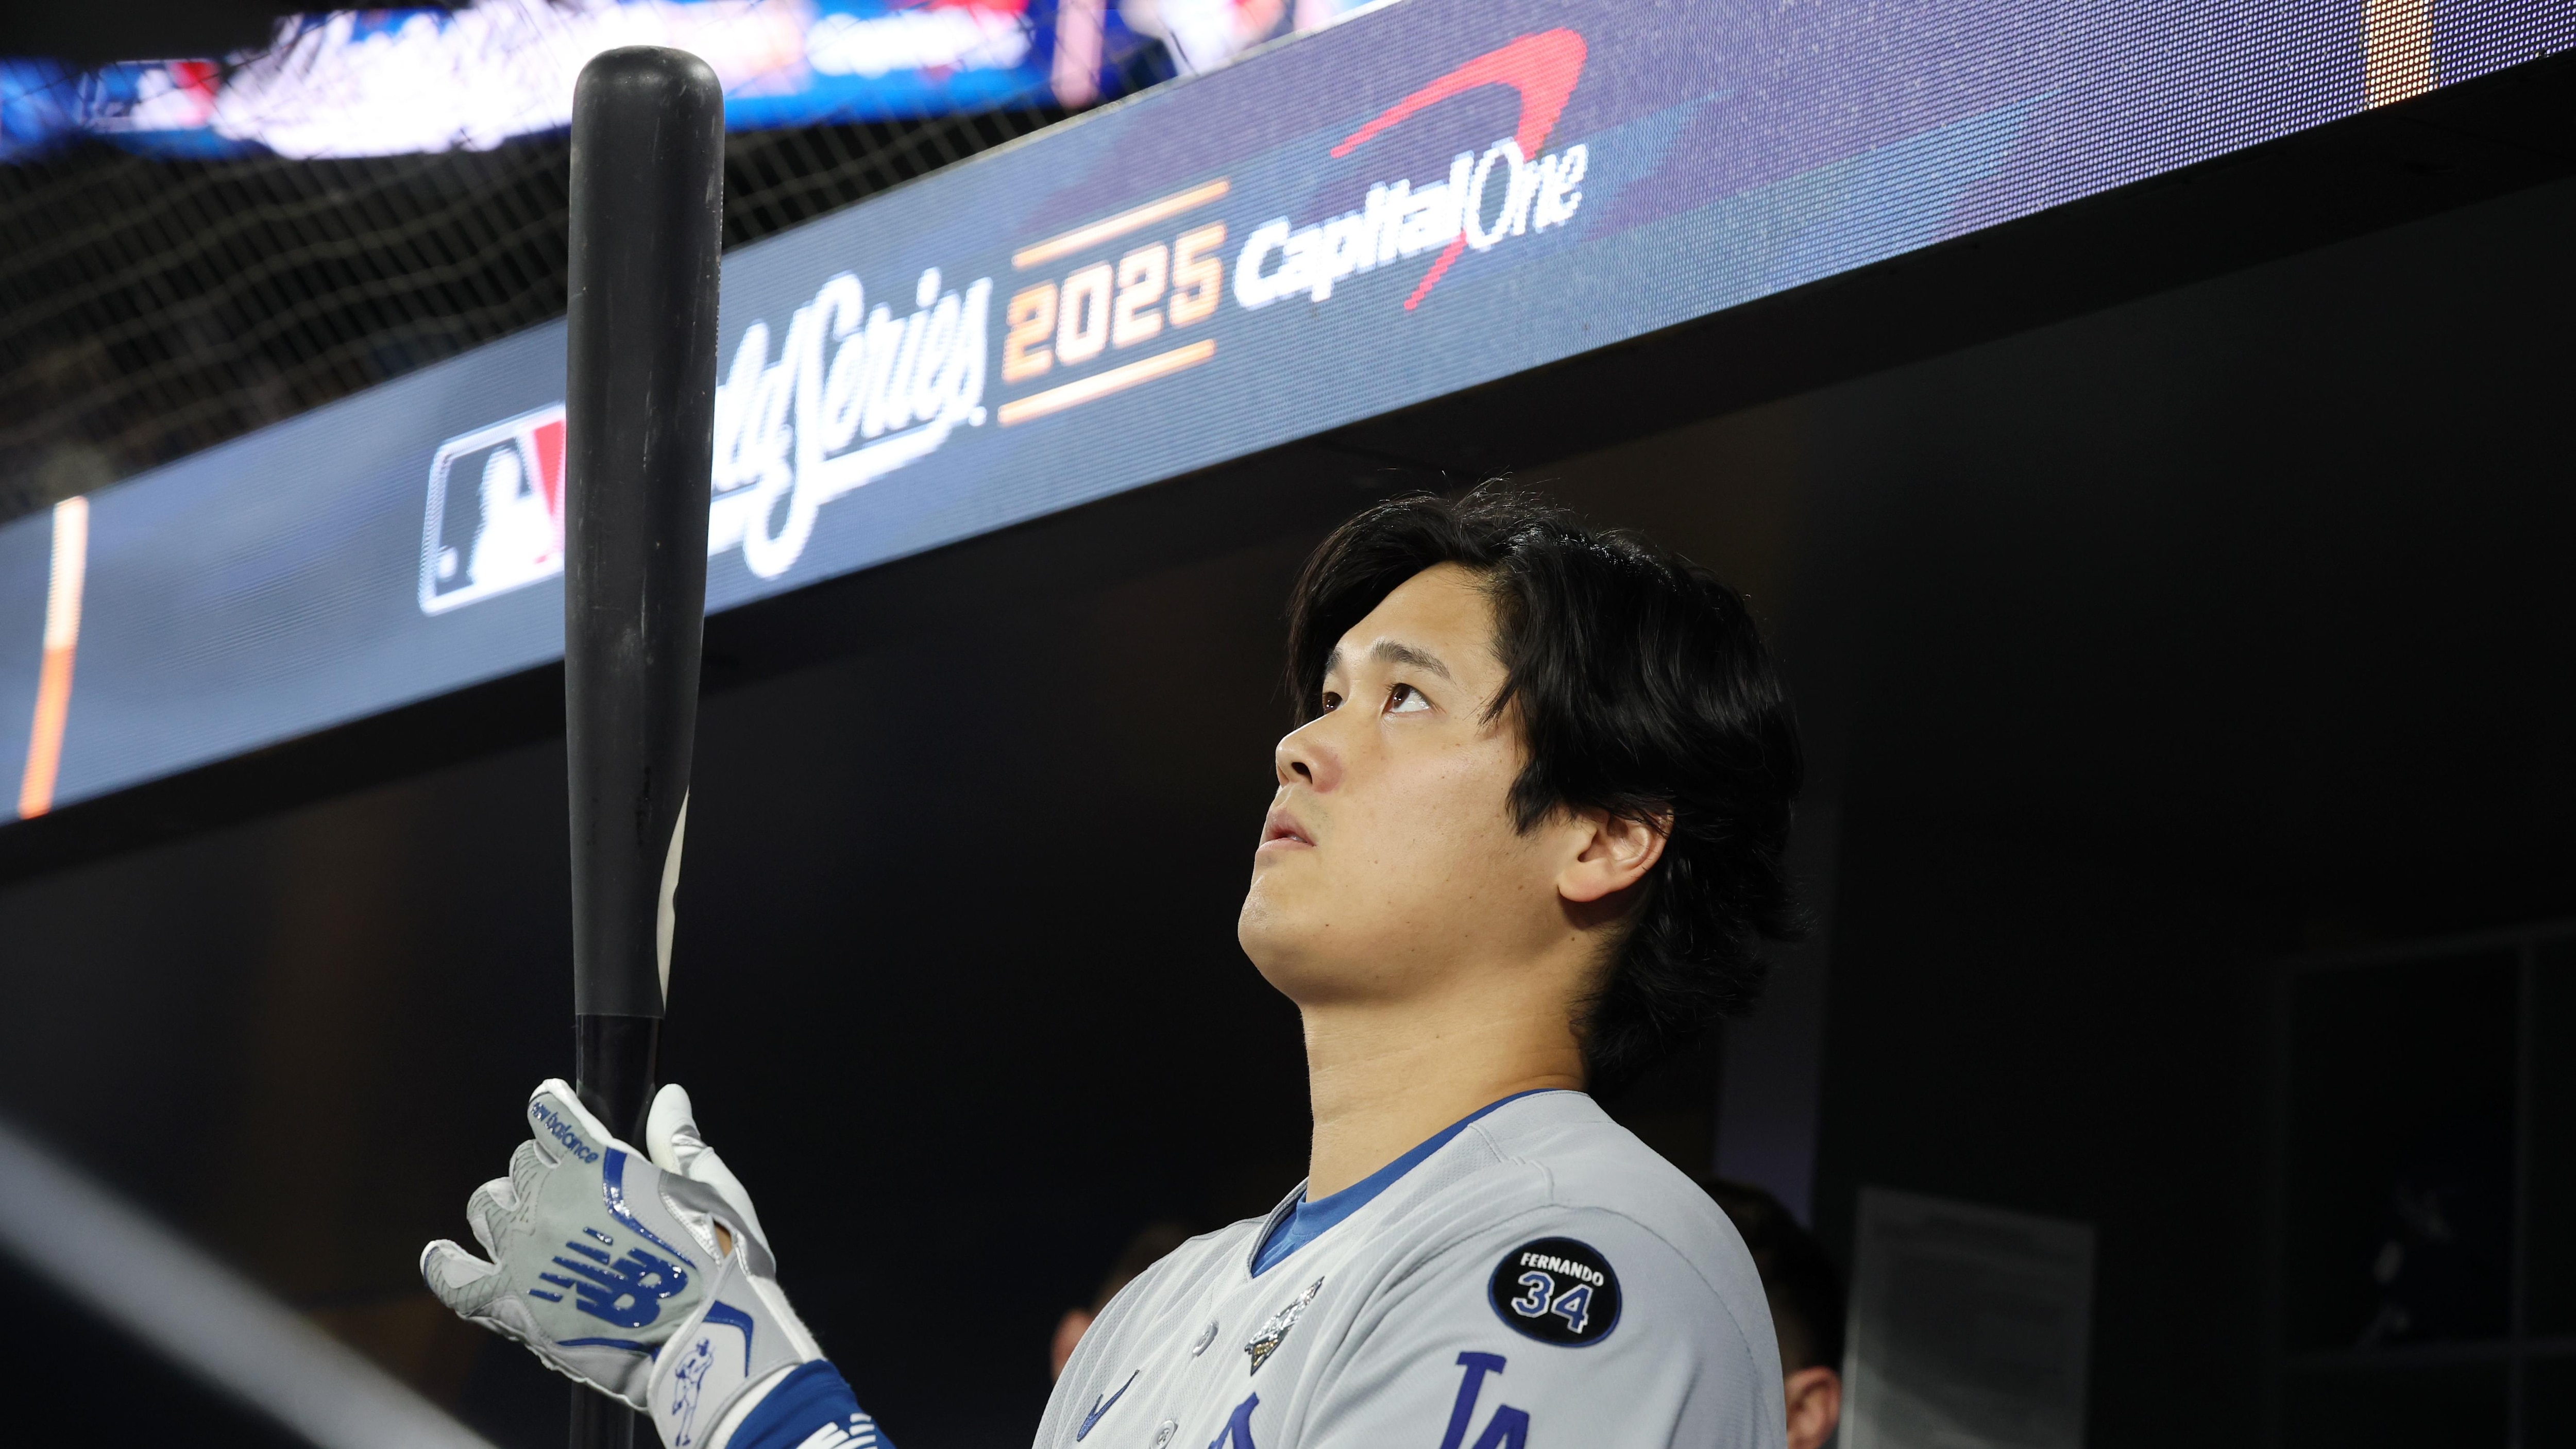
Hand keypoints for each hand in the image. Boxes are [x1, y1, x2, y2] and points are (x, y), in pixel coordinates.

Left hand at [421, 1080, 824, 1447]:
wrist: (702, 1345)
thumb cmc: (719, 1266)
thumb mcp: (713, 1193)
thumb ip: (680, 1143)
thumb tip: (668, 1096)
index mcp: (598, 1164)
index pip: (550, 1115)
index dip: (554, 1111)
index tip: (554, 1109)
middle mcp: (549, 1200)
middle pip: (520, 1164)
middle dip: (541, 1172)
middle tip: (570, 1197)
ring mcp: (522, 1253)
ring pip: (486, 1208)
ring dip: (506, 1211)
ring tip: (529, 1230)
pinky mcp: (507, 1304)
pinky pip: (454, 1277)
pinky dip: (445, 1264)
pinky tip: (443, 1255)